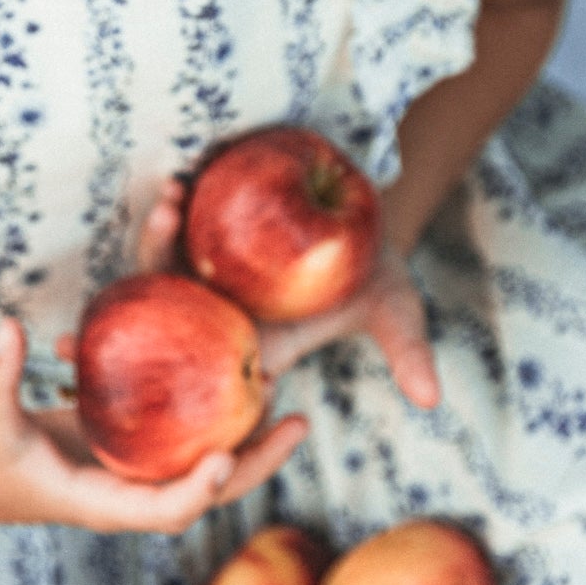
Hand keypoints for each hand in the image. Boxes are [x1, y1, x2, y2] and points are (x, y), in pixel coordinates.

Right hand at [0, 179, 307, 531]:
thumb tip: (7, 329)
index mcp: (101, 503)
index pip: (159, 511)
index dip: (193, 491)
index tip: (221, 459)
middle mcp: (134, 495)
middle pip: (208, 492)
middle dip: (256, 465)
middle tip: (298, 424)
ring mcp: (144, 474)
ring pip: (211, 464)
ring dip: (252, 438)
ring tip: (285, 395)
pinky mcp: (146, 450)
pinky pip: (193, 436)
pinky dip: (220, 413)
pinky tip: (245, 371)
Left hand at [137, 180, 439, 410]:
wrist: (362, 216)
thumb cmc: (374, 273)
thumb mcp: (394, 308)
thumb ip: (406, 350)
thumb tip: (432, 400)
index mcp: (255, 346)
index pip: (218, 375)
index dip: (197, 383)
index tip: (193, 373)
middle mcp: (222, 310)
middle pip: (174, 318)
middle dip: (153, 306)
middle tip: (165, 289)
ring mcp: (208, 269)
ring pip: (168, 266)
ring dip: (160, 239)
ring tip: (171, 206)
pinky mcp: (205, 227)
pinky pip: (182, 221)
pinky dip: (177, 207)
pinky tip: (178, 184)